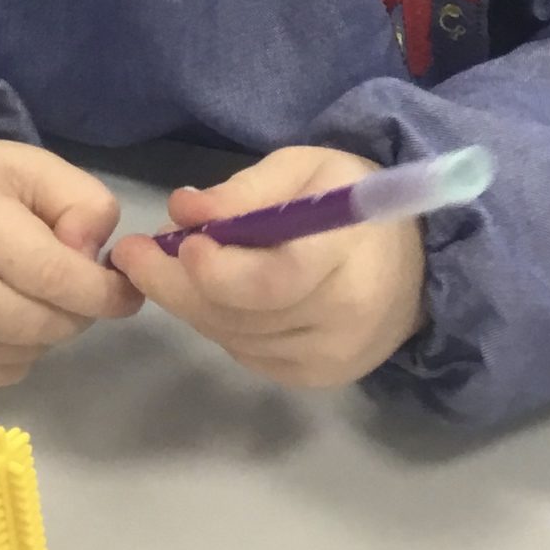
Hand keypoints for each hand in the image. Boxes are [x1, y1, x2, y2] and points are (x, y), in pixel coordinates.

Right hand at [0, 136, 141, 387]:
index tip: (127, 294)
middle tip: (82, 292)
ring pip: (20, 355)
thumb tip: (93, 265)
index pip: (51, 276)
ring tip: (37, 296)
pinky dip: (19, 355)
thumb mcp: (36, 168)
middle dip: (77, 314)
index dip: (102, 293)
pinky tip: (8, 317)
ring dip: (48, 334)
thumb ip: (83, 206)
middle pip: (37, 325)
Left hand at [110, 146, 428, 388]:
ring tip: (163, 263)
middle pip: (241, 315)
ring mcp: (330, 359)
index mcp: (350, 259)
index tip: (179, 242)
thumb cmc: (354, 201)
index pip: (275, 279)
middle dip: (176, 285)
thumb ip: (246, 191)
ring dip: (190, 301)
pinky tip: (209, 291)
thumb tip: (183, 208)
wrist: (418, 263)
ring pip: (233, 337)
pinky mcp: (315, 379)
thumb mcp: (309, 169)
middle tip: (130, 254)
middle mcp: (343, 322)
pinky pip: (245, 352)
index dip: (219, 268)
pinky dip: (217, 321)